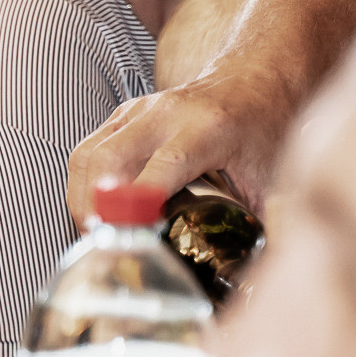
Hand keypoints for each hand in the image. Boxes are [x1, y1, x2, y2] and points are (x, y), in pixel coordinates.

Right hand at [64, 65, 297, 228]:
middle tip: (100, 245)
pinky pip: (87, 151)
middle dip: (96, 209)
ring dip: (82, 199)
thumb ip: (268, 225)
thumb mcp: (273, 177)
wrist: (251, 79)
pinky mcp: (122, 115)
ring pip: (88, 156)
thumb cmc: (263, 129)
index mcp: (208, 129)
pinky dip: (83, 185)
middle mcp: (167, 114)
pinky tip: (94, 211)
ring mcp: (138, 111)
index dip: (139, 205)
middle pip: (109, 160)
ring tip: (93, 233)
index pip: (162, 168)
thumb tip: (264, 277)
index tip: (127, 240)